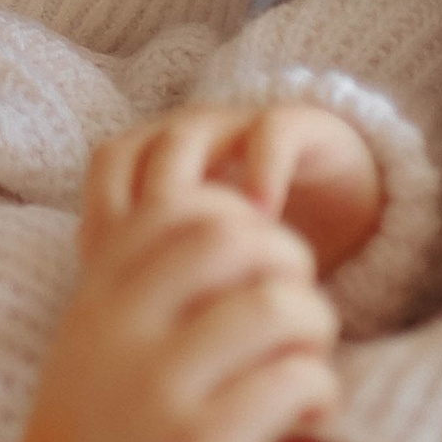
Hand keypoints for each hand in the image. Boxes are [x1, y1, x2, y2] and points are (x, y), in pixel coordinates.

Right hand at [11, 145, 341, 441]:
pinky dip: (321, 391)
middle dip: (288, 263)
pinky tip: (310, 414)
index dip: (238, 222)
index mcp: (94, 301)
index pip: (178, 209)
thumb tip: (234, 229)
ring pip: (276, 306)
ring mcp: (159, 389)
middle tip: (296, 309)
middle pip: (234, 238)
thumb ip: (141, 295)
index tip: (254, 269)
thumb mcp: (91, 354)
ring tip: (305, 363)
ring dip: (315, 328)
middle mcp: (120, 332)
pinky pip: (294, 382)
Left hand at [84, 99, 384, 278]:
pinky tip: (264, 218)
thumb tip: (102, 317)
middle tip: (160, 269)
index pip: (107, 174)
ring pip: (190, 135)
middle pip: (135, 152)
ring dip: (193, 192)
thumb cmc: (254, 249)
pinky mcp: (296, 125)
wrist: (339, 202)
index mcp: (153, 165)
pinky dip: (260, 169)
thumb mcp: (204, 270)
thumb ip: (155, 278)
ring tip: (212, 251)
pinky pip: (270, 132)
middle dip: (142, 209)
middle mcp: (186, 138)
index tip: (127, 284)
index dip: (109, 220)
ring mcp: (236, 126)